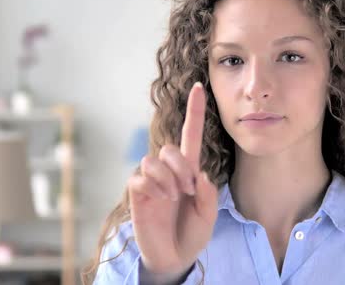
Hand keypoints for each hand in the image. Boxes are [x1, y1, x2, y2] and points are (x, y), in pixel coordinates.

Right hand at [127, 82, 217, 281]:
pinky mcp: (137, 193)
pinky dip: (154, 187)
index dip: (194, 111)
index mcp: (188, 171)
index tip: (198, 86)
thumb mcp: (208, 215)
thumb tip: (199, 174)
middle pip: (168, 148)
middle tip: (190, 188)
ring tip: (175, 196)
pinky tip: (161, 199)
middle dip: (182, 165)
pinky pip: (140, 177)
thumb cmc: (192, 233)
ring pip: (153, 160)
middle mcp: (168, 172)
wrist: (175, 257)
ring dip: (168, 177)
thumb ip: (208, 195)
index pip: (189, 135)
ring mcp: (151, 181)